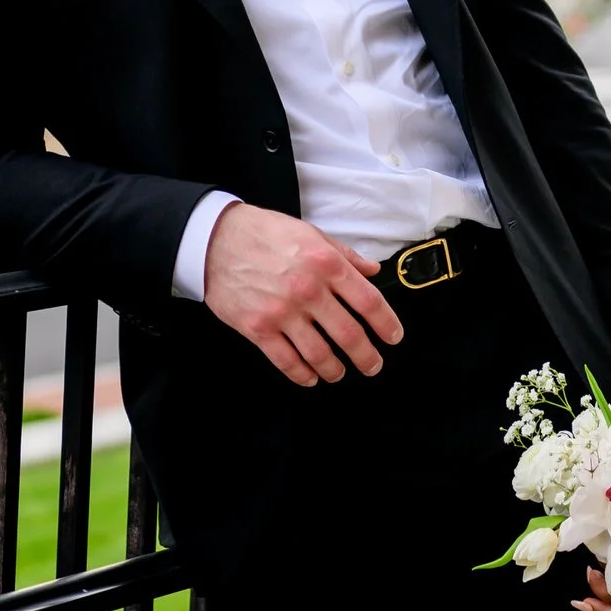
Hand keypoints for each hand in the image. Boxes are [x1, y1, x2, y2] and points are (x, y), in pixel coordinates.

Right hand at [203, 203, 404, 387]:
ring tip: (339, 373)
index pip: (368, 301)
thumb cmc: (267, 233)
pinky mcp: (258, 328)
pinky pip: (286, 361)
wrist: (216, 239)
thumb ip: (345, 255)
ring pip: (319, 354)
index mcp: (326, 264)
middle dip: (366, 356)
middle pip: (348, 334)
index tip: (393, 337)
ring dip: (334, 369)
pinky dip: (302, 374)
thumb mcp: (312, 234)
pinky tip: (310, 377)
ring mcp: (282, 312)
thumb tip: (373, 271)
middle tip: (373, 366)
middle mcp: (308, 290)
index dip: (386, 323)